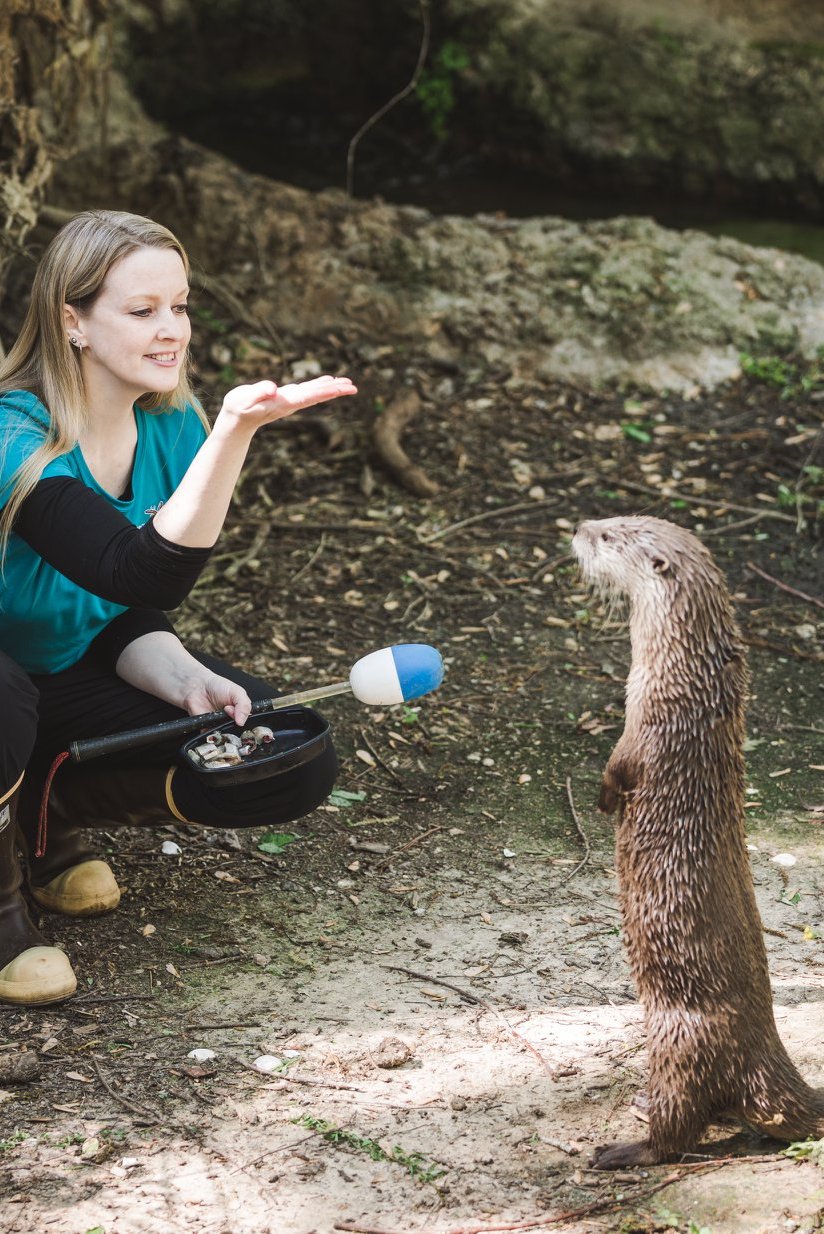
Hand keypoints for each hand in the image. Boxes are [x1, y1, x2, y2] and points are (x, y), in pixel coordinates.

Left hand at [181, 671, 253, 728]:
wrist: (198, 686)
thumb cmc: (218, 686)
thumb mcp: (237, 691)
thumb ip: (244, 705)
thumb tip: (242, 721)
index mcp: (241, 712)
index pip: (247, 721)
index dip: (242, 717)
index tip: (233, 708)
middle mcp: (232, 720)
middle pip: (237, 730)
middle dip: (232, 721)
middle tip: (226, 709)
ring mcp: (220, 725)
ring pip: (225, 735)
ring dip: (222, 727)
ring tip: (217, 714)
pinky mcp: (209, 730)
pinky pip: (212, 737)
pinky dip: (212, 733)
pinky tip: (211, 722)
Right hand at [218, 376, 357, 431]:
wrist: (236, 423)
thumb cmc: (237, 411)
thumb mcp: (243, 400)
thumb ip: (257, 393)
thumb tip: (273, 388)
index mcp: (284, 403)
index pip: (309, 396)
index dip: (325, 391)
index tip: (341, 388)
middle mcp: (291, 403)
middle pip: (317, 395)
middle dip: (335, 390)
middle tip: (354, 386)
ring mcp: (290, 401)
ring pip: (315, 392)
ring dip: (331, 387)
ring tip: (348, 382)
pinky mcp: (286, 398)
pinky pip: (308, 390)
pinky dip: (319, 385)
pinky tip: (328, 380)